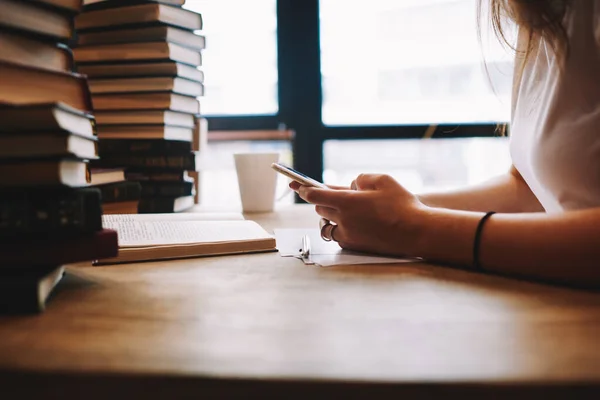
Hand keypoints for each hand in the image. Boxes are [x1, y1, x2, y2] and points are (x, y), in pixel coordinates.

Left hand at [293, 174, 428, 256]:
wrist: (416, 232)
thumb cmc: (402, 204)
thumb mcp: (383, 180)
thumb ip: (361, 179)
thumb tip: (351, 185)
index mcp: (348, 201)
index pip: (316, 194)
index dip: (305, 189)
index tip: (298, 186)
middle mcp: (344, 219)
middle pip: (320, 208)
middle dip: (321, 200)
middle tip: (325, 194)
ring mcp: (348, 234)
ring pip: (327, 223)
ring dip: (329, 215)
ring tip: (340, 209)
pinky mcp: (354, 245)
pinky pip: (338, 235)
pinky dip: (339, 228)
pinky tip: (350, 223)